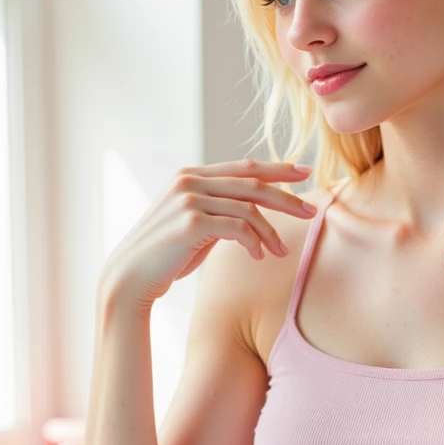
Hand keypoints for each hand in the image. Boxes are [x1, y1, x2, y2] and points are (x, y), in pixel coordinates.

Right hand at [99, 159, 315, 312]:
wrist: (130, 278)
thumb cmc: (166, 256)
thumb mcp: (196, 225)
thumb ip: (220, 211)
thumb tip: (254, 212)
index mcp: (191, 176)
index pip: (244, 167)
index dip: (277, 169)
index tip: (304, 172)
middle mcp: (190, 181)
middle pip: (252, 182)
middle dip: (287, 197)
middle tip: (313, 211)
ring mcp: (189, 199)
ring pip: (249, 207)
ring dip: (272, 231)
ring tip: (282, 251)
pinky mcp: (191, 222)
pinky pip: (238, 228)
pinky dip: (255, 241)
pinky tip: (260, 256)